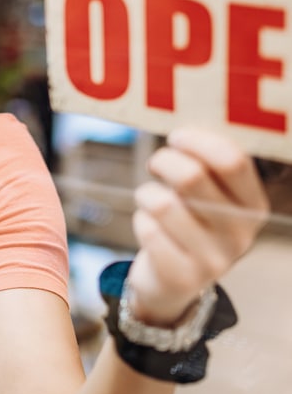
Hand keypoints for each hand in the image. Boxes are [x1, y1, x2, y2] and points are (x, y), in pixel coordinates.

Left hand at [127, 127, 268, 325]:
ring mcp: (214, 261)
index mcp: (253, 205)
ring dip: (146, 193)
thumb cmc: (188, 219)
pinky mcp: (183, 278)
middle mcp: (241, 234)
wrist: (172, 281)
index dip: (197, 141)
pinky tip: (149, 228)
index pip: (232, 160)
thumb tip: (180, 112)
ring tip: (151, 199)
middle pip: (190, 176)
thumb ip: (204, 161)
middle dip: (164, 161)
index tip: (176, 137)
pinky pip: (147, 229)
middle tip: (157, 164)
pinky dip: (140, 220)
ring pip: (161, 203)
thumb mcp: (208, 192)